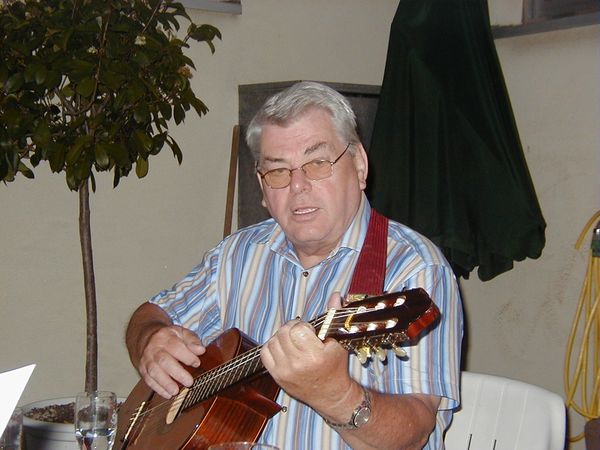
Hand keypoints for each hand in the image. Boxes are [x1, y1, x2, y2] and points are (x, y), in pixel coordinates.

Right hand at [138, 325, 205, 398]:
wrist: (144, 338)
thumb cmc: (167, 337)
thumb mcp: (181, 332)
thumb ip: (192, 340)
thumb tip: (201, 350)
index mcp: (165, 336)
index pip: (176, 347)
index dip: (187, 356)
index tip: (197, 363)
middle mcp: (154, 348)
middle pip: (164, 361)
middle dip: (177, 373)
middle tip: (189, 382)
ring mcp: (147, 359)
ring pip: (154, 372)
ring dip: (166, 383)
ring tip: (176, 391)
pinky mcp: (142, 370)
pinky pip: (148, 380)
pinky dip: (158, 388)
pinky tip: (168, 394)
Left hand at [260, 292, 356, 415]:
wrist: (330, 394)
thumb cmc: (335, 368)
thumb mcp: (338, 342)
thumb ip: (333, 316)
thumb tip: (335, 295)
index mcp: (315, 356)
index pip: (297, 329)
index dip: (302, 325)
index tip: (309, 330)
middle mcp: (298, 364)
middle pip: (283, 332)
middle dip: (291, 328)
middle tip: (300, 333)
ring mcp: (285, 371)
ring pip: (273, 340)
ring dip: (282, 336)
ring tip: (292, 341)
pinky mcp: (277, 376)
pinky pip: (265, 352)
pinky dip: (272, 346)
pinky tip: (283, 348)